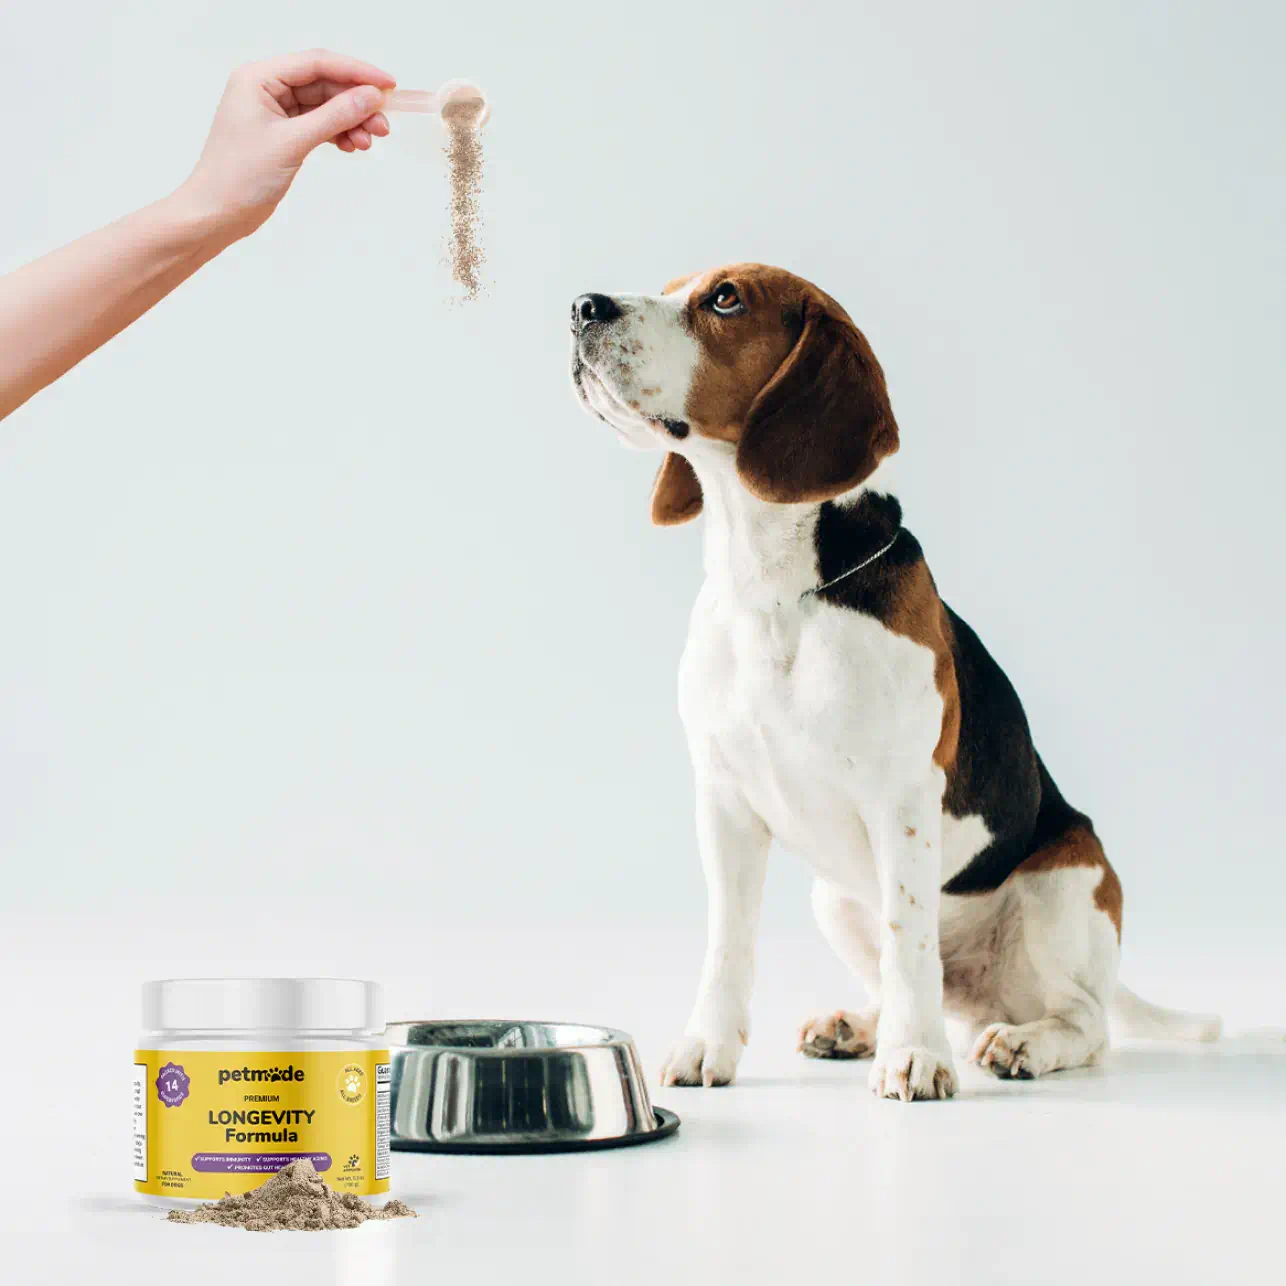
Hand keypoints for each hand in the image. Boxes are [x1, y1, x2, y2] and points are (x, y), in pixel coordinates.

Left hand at [178, 50, 396, 238]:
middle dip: (356, 103)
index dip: (355, 71)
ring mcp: (274, 112)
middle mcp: (266, 88)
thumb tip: (370, 96)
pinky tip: (351, 146)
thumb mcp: (292, 142)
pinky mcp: (282, 134)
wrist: (217, 213)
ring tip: (370, 141)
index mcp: (258, 78)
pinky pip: (318, 125)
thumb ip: (334, 116)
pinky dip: (338, 134)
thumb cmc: (240, 176)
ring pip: (324, 107)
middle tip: (384, 124)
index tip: (387, 84)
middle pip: (324, 84)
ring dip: (350, 121)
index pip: (316, 63)